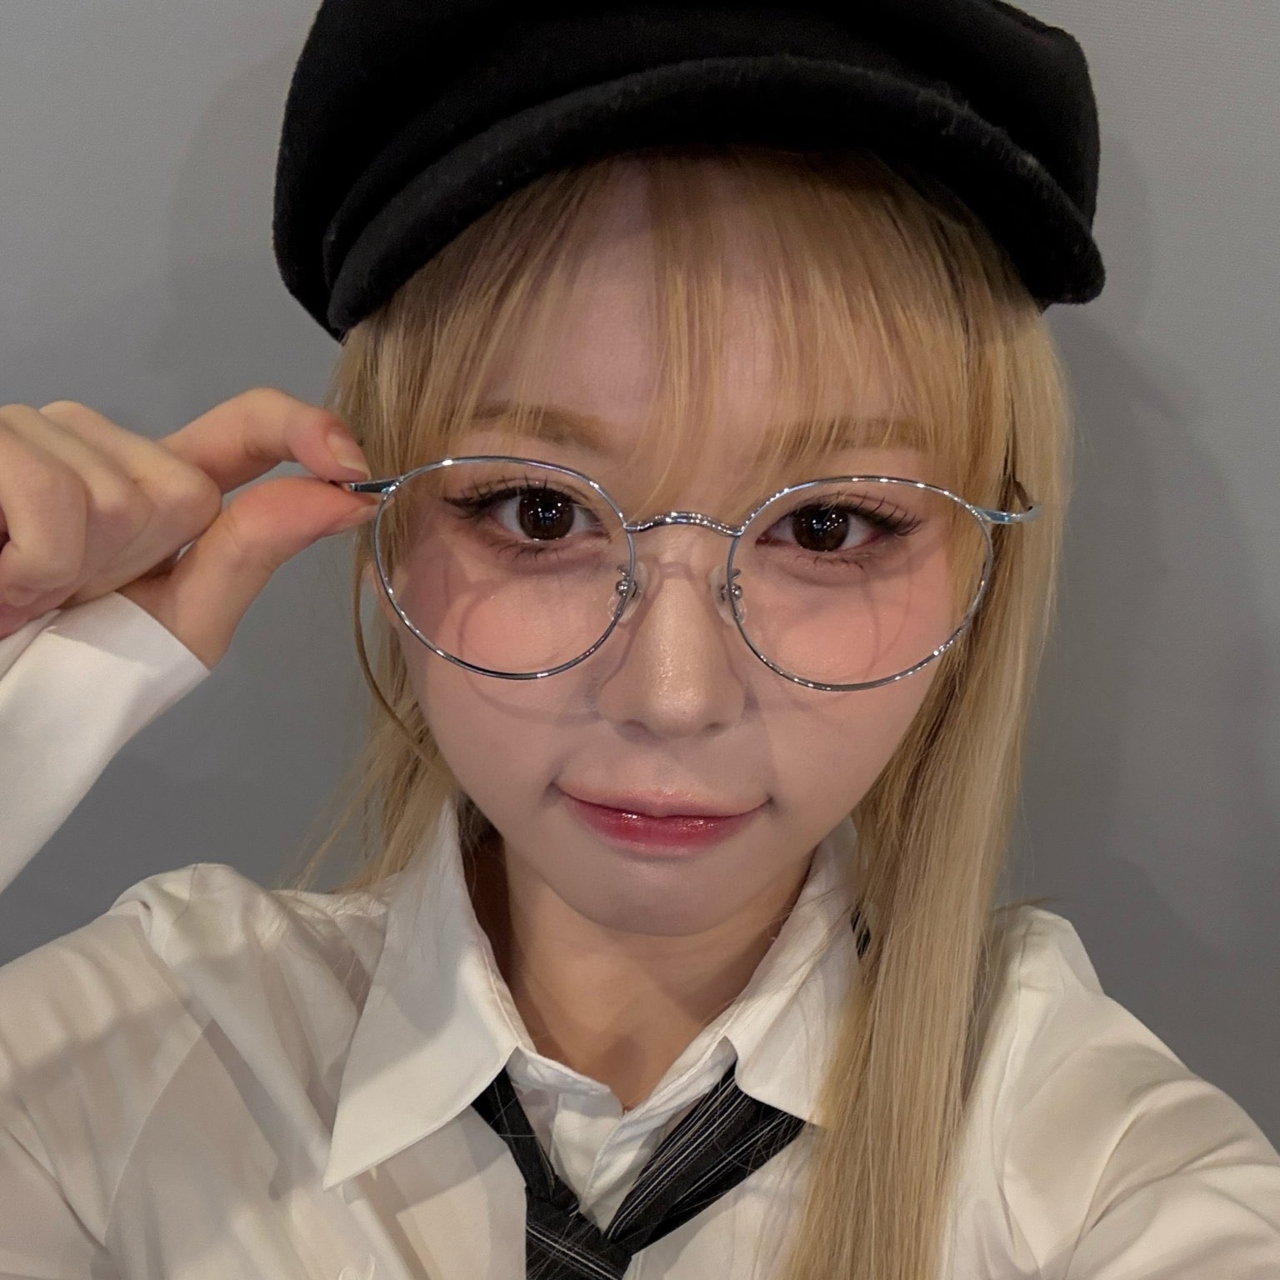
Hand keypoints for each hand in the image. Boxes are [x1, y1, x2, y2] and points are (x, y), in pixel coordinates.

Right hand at [0, 388, 380, 667]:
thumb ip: (253, 552)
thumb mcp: (178, 621)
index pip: (248, 426)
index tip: (350, 466)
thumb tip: (349, 497)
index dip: (302, 429)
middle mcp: (100, 444)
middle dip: (133, 563)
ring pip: (116, 498)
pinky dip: (33, 569)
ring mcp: (34, 432)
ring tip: (21, 590)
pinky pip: (53, 502)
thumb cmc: (67, 673)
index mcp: (158, 484)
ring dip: (70, 573)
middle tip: (70, 597)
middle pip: (182, 489)